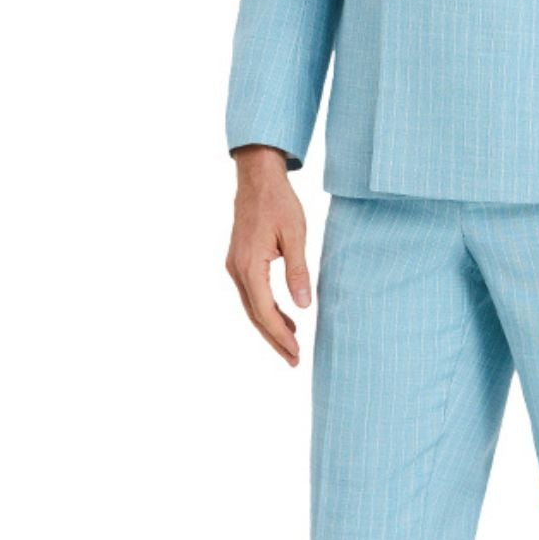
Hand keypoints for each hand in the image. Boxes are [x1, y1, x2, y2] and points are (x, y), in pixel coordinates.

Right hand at [225, 146, 311, 365]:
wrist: (257, 179)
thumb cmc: (278, 203)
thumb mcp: (295, 235)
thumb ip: (298, 272)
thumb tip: (304, 306)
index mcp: (250, 265)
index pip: (264, 311)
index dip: (280, 335)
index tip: (296, 352)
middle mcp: (237, 269)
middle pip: (255, 315)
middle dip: (274, 339)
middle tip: (293, 360)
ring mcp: (235, 265)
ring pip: (252, 306)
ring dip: (270, 326)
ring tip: (292, 343)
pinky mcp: (239, 261)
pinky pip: (252, 293)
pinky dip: (266, 309)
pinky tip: (284, 316)